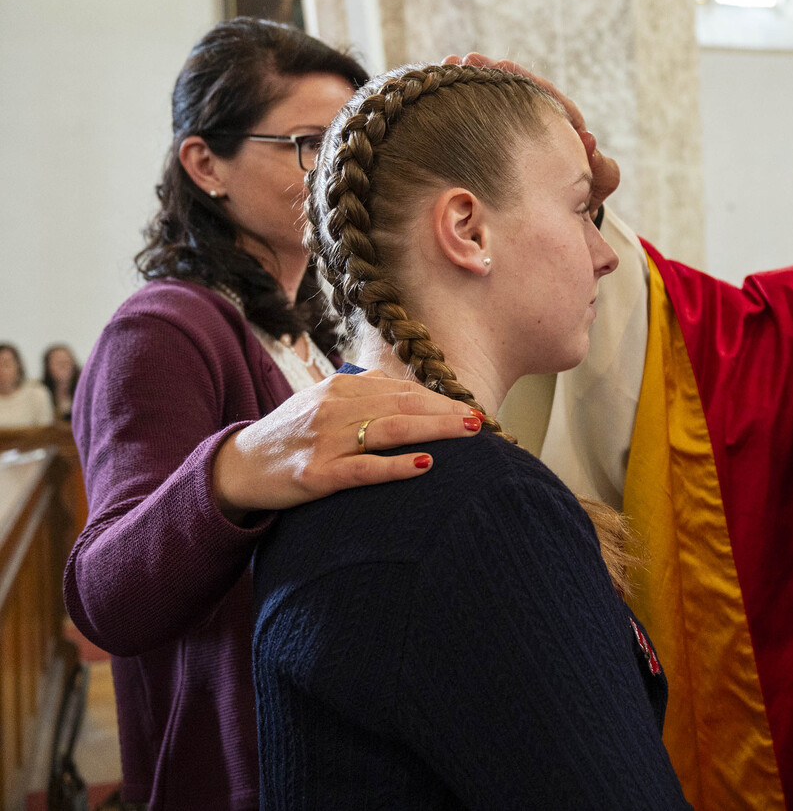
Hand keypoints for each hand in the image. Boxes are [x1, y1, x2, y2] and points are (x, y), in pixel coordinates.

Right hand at [211, 370, 482, 523]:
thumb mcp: (323, 404)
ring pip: (390, 430)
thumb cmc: (291, 436)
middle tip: (482, 420)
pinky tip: (425, 466)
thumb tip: (407, 390)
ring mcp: (325, 441)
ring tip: (468, 433)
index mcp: (340, 388)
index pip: (402, 389)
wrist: (238, 466)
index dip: (440, 399)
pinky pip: (363, 469)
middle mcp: (334, 408)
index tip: (471, 409)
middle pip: (403, 405)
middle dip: (446, 412)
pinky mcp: (315, 475)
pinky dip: (396, 467)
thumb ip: (363, 394)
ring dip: (434, 429)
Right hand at [441, 53, 619, 213]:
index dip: (524, 80)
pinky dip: (465, 106)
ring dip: (473, 84)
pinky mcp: (500, 141)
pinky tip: (441, 93)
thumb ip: (601, 170)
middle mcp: (541, 122)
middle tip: (466, 59)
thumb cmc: (582, 203)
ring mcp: (519, 131)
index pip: (545, 95)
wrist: (562, 221)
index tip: (501, 64)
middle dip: (491, 73)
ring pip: (497, 102)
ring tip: (448, 64)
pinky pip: (483, 119)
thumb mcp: (597, 186)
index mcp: (565, 127)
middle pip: (516, 91)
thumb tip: (589, 140)